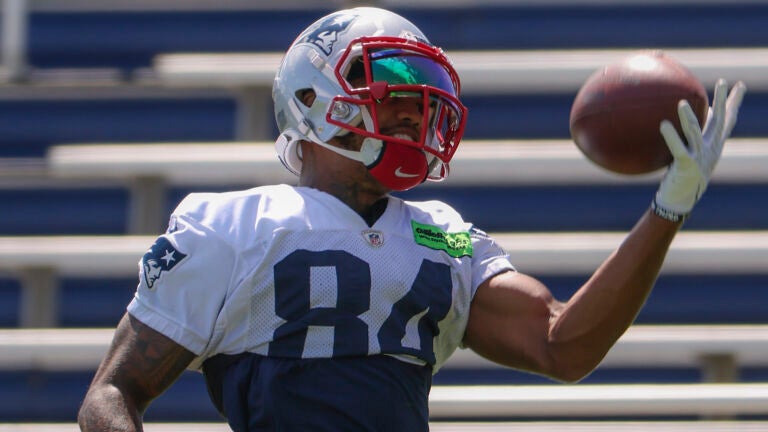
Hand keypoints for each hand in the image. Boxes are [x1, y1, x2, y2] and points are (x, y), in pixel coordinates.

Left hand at [653, 79, 746, 221]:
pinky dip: (671, 136)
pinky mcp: (687, 166)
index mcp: (713, 146)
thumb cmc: (680, 178)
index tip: (739, 86)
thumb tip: (678, 122)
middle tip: (722, 81)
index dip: (733, 103)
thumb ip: (688, 140)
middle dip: (723, 100)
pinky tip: (663, 124)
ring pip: (697, 132)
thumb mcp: (687, 156)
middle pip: (719, 121)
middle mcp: (710, 150)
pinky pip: (678, 148)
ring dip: (689, 117)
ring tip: (681, 103)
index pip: (727, 121)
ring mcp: (700, 158)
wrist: (679, 202)